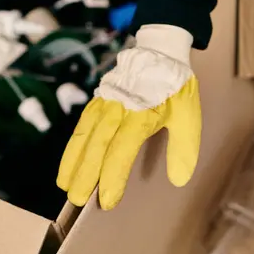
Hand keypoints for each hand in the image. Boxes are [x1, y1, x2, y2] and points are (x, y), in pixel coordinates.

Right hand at [57, 25, 201, 209]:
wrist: (160, 53)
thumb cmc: (175, 89)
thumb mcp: (189, 116)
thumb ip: (184, 148)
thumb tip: (179, 180)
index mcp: (141, 115)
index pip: (121, 150)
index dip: (113, 176)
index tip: (108, 200)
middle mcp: (117, 111)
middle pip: (96, 146)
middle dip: (85, 175)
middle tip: (77, 199)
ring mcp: (104, 105)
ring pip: (83, 136)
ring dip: (72, 162)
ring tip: (65, 186)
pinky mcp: (96, 102)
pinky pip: (80, 126)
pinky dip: (72, 146)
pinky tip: (68, 164)